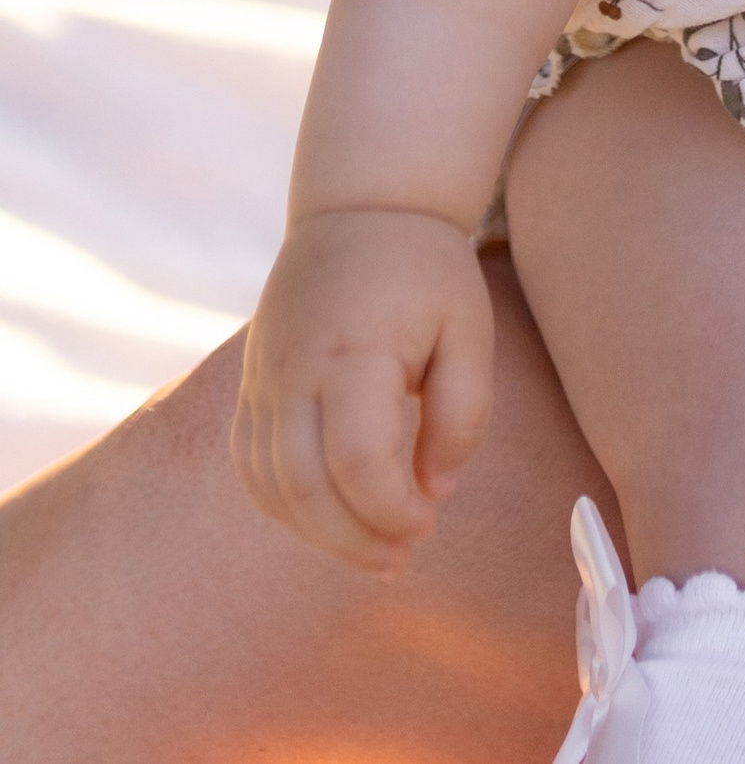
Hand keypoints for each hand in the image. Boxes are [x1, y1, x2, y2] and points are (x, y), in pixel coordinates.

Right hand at [233, 208, 494, 573]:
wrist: (360, 207)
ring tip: (373, 553)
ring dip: (317, 534)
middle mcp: (294, 371)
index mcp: (353, 352)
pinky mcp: (252, 385)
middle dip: (352, 540)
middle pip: (304, 487)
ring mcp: (264, 379)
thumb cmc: (426, 270)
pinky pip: (252, 466)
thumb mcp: (469, 328)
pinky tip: (327, 521)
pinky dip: (284, 507)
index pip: (357, 461)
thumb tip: (435, 491)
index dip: (390, 509)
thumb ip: (462, 413)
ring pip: (271, 485)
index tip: (428, 522)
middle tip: (400, 561)